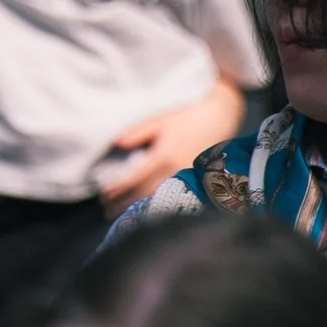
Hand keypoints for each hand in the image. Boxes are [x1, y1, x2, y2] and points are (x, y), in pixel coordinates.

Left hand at [98, 80, 247, 208]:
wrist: (222, 115)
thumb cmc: (190, 114)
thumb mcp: (161, 120)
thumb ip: (138, 133)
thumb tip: (117, 144)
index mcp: (163, 156)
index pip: (134, 179)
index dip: (118, 189)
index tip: (104, 195)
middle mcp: (176, 170)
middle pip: (146, 194)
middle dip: (125, 203)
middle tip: (108, 210)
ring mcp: (189, 177)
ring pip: (162, 197)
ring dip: (142, 206)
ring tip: (126, 212)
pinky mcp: (200, 179)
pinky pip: (177, 194)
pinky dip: (162, 202)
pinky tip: (153, 206)